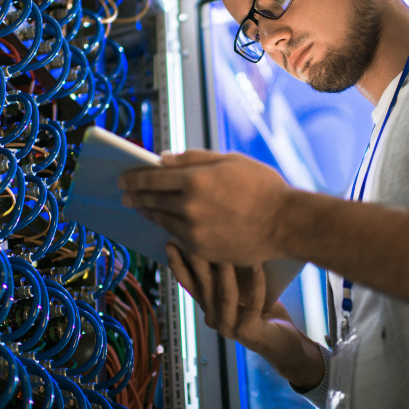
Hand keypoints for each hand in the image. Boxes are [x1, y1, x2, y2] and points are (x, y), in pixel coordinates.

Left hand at [119, 149, 290, 264]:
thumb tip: (162, 159)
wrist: (286, 223)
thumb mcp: (230, 161)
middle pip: (152, 200)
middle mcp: (189, 207)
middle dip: (135, 196)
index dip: (133, 177)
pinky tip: (165, 224)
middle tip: (124, 195)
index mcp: (195, 179)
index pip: (151, 178)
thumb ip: (193, 159)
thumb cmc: (262, 186)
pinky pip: (178, 238)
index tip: (122, 178)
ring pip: (162, 221)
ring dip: (148, 213)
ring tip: (142, 208)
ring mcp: (195, 231)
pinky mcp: (203, 250)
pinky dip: (168, 228)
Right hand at [166, 243, 324, 389]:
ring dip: (227, 270)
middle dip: (199, 260)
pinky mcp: (248, 332)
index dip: (178, 265)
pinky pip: (253, 304)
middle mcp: (213, 319)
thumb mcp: (241, 289)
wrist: (284, 343)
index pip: (188, 284)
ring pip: (225, 294)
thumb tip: (221, 241)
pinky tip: (258, 267)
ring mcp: (228, 328)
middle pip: (204, 286)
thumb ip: (228, 274)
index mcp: (208, 307)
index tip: (171, 243)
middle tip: (196, 238)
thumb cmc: (264, 311)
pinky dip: (257, 284)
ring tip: (229, 247)